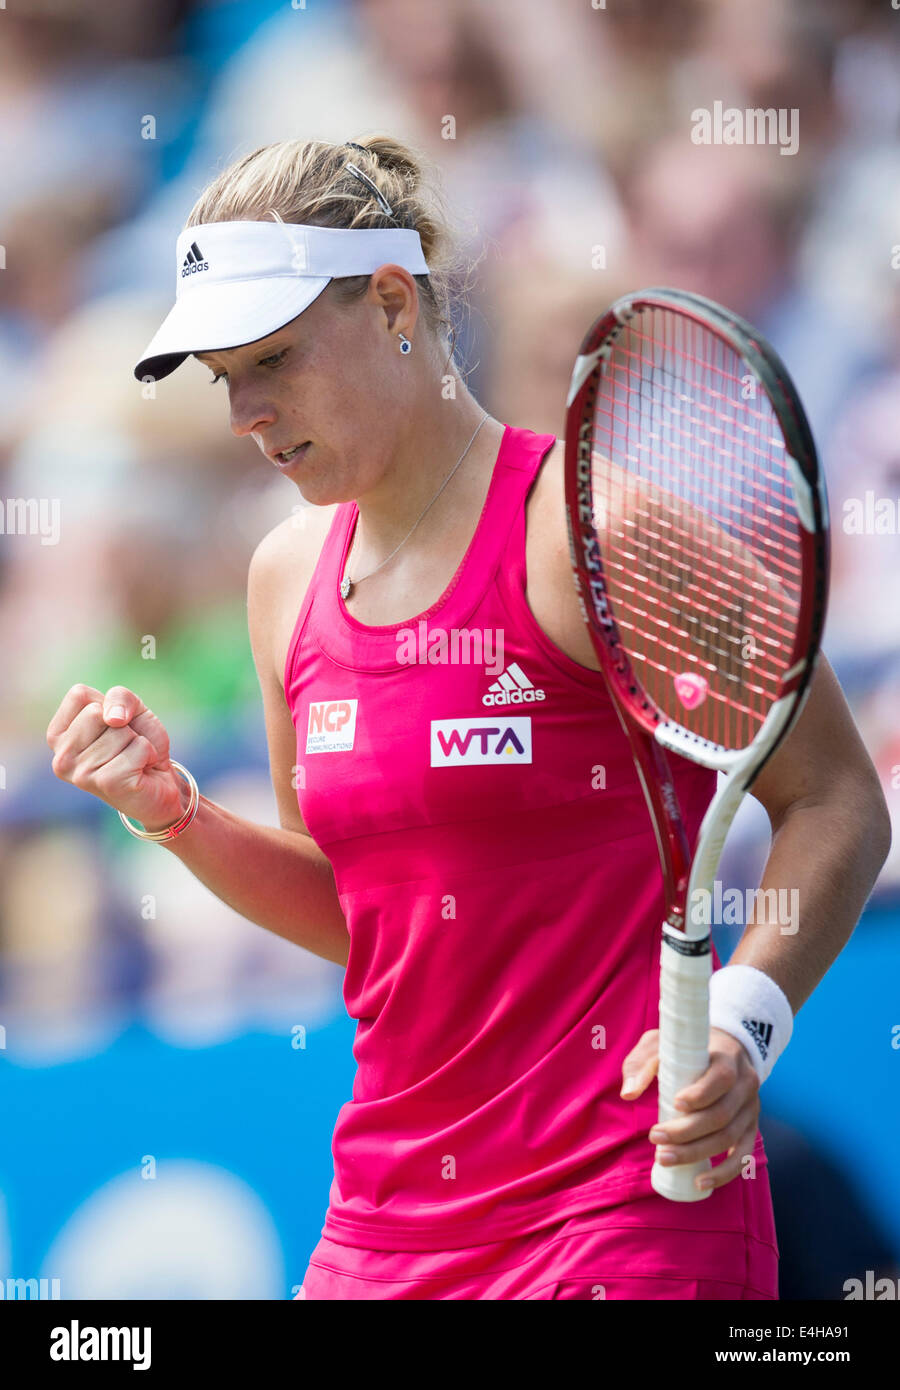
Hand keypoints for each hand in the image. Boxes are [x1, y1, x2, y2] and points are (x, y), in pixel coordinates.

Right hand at [47, 683, 184, 831]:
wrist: (161, 783)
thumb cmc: (138, 744)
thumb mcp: (131, 708)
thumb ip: (119, 697)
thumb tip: (113, 718)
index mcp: (58, 736)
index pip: (78, 695)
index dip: (106, 704)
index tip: (112, 727)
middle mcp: (62, 758)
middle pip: (96, 712)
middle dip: (122, 724)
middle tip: (125, 747)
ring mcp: (81, 774)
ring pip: (120, 731)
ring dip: (137, 742)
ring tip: (132, 760)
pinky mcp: (106, 783)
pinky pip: (137, 748)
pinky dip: (148, 753)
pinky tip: (141, 770)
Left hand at [620, 1026, 760, 1191]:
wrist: (726, 1048)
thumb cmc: (687, 1048)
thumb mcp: (662, 1043)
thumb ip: (643, 1063)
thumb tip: (628, 1093)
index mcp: (728, 1057)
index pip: (721, 1078)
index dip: (701, 1094)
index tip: (674, 1103)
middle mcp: (746, 1084)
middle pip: (722, 1115)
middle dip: (686, 1132)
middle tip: (654, 1138)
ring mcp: (751, 1108)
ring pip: (729, 1137)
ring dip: (696, 1153)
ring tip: (664, 1158)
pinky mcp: (750, 1127)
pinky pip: (743, 1156)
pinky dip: (724, 1173)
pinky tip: (700, 1182)